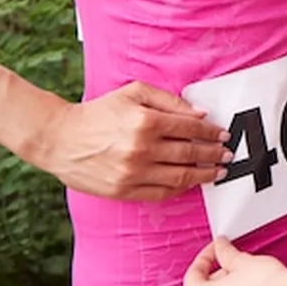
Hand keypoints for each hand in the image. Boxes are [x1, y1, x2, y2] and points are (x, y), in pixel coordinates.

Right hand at [39, 81, 229, 200]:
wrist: (59, 139)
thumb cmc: (98, 112)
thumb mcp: (133, 93)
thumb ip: (169, 101)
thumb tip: (201, 113)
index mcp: (145, 122)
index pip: (190, 129)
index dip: (211, 133)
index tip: (223, 135)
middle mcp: (141, 149)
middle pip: (189, 154)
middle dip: (213, 155)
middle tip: (227, 155)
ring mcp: (132, 173)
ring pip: (179, 177)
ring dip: (203, 175)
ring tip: (217, 172)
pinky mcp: (123, 190)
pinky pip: (161, 192)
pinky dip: (180, 188)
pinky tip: (190, 183)